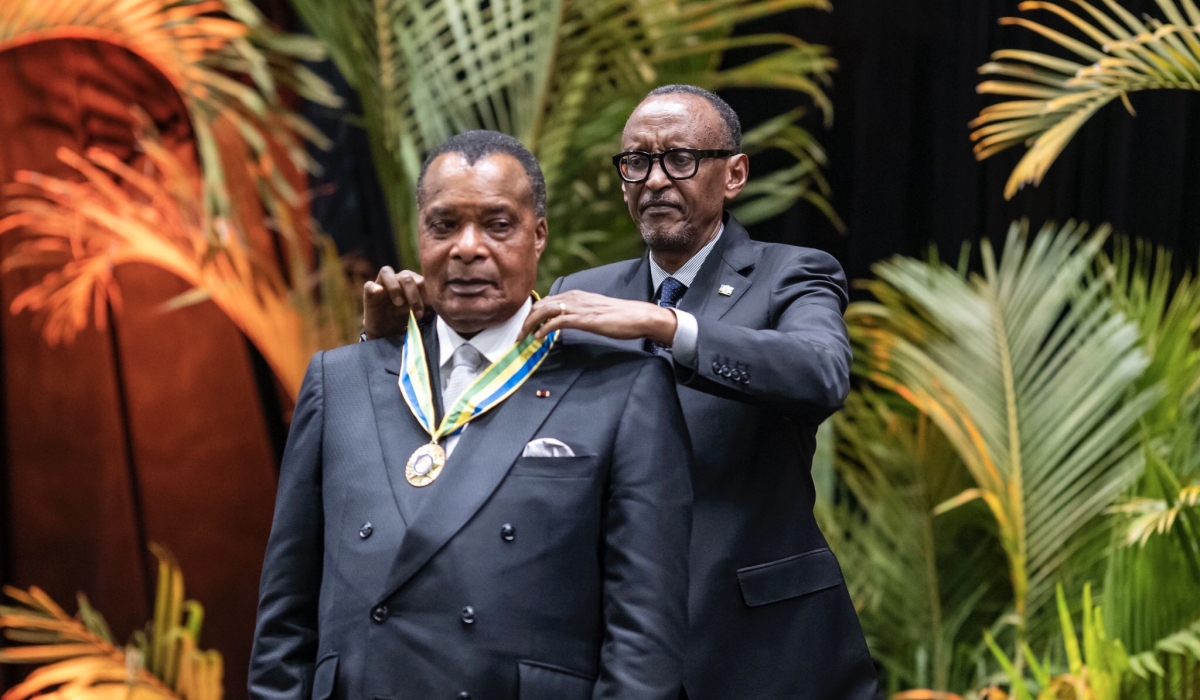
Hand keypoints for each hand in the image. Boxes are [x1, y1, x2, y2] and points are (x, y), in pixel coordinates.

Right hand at [362, 267, 427, 338]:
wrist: (388, 332)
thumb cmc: (406, 318)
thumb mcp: (420, 312)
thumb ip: (429, 305)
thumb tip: (441, 305)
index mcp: (412, 282)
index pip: (420, 279)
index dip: (426, 294)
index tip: (429, 311)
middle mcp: (398, 279)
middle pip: (406, 276)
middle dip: (413, 295)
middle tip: (417, 314)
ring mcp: (383, 284)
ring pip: (387, 272)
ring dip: (395, 287)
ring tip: (399, 303)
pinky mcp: (370, 293)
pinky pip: (369, 285)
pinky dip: (374, 287)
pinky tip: (379, 292)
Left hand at [521, 290, 676, 344]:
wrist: (639, 316)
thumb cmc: (620, 317)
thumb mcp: (594, 312)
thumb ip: (579, 313)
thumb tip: (565, 322)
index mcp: (576, 294)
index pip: (546, 301)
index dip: (532, 313)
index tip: (524, 326)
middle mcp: (574, 297)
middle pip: (541, 305)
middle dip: (526, 319)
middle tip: (517, 334)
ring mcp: (579, 307)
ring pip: (545, 311)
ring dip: (530, 324)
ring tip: (522, 337)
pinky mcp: (584, 318)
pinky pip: (558, 321)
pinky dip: (544, 328)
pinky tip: (538, 337)